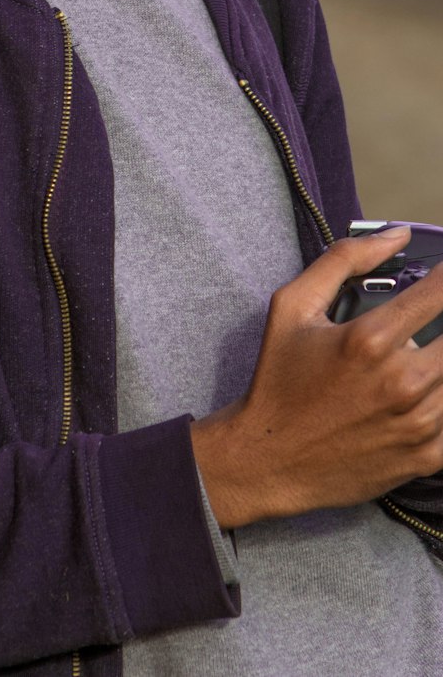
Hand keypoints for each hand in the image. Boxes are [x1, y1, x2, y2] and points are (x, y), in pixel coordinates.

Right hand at [190, 227, 442, 527]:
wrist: (270, 459)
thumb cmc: (280, 380)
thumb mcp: (292, 306)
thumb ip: (344, 260)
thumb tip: (397, 237)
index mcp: (370, 340)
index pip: (439, 291)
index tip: (441, 276)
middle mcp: (402, 381)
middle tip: (424, 321)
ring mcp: (419, 423)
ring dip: (438, 360)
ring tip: (412, 358)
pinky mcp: (427, 456)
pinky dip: (441, 398)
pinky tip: (418, 390)